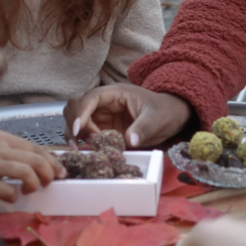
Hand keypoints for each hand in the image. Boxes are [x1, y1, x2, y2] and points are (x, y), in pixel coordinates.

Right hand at [0, 130, 65, 201]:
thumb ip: (3, 153)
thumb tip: (28, 168)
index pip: (36, 147)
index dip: (53, 161)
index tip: (60, 172)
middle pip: (37, 159)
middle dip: (49, 174)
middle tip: (49, 184)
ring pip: (28, 173)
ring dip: (35, 185)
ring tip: (29, 191)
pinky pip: (8, 190)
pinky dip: (14, 197)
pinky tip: (9, 198)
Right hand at [63, 84, 192, 148]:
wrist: (171, 117)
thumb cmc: (165, 111)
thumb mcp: (157, 119)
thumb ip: (143, 128)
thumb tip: (129, 140)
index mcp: (115, 93)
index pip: (90, 98)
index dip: (81, 112)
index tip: (79, 130)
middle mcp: (104, 102)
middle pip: (75, 106)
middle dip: (75, 123)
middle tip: (86, 143)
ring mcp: (101, 115)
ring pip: (75, 119)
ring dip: (75, 134)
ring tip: (85, 149)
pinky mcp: (102, 128)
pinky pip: (84, 133)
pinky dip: (81, 142)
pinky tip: (87, 152)